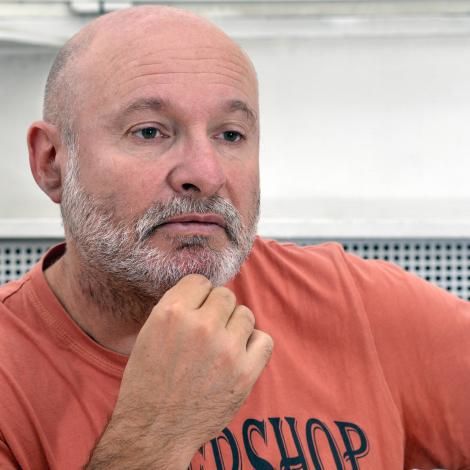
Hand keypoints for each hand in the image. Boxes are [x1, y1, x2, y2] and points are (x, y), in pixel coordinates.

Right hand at [88, 274, 272, 468]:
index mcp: (171, 313)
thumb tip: (203, 292)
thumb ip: (176, 308)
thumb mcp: (149, 334)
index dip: (198, 295)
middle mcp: (200, 325)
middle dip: (217, 309)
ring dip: (235, 326)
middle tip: (208, 329)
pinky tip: (239, 354)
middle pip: (225, 295)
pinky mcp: (245, 372)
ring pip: (245, 314)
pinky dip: (254, 344)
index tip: (197, 308)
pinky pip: (264, 339)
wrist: (155, 430)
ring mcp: (226, 348)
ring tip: (222, 344)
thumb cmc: (148, 383)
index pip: (200, 281)